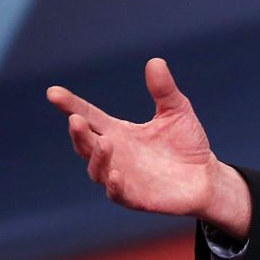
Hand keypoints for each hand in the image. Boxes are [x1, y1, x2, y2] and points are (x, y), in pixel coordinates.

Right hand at [47, 58, 250, 238]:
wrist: (205, 177)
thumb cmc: (186, 143)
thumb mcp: (177, 111)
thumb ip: (163, 90)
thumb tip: (156, 61)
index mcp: (118, 132)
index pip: (89, 116)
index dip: (70, 105)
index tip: (53, 92)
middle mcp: (114, 154)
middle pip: (86, 144)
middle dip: (78, 133)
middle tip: (75, 119)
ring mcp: (122, 177)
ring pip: (97, 170)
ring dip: (98, 158)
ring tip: (105, 143)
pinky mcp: (136, 197)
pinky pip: (118, 194)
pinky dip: (114, 186)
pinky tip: (116, 175)